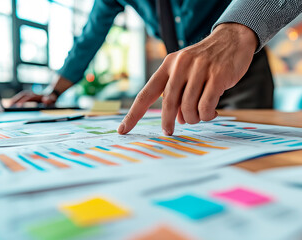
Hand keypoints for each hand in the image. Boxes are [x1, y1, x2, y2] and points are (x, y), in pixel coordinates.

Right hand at [10, 75, 72, 106]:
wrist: (53, 94)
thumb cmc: (52, 99)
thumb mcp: (52, 100)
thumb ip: (49, 101)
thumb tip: (45, 100)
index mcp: (38, 96)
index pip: (28, 98)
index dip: (23, 101)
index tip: (18, 106)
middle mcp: (33, 94)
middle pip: (23, 95)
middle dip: (16, 99)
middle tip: (8, 105)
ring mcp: (31, 94)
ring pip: (21, 95)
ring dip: (15, 99)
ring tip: (8, 105)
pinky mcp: (29, 96)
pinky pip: (21, 96)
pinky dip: (16, 99)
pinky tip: (12, 103)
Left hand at [118, 23, 257, 135]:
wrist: (232, 39)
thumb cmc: (206, 61)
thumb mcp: (186, 73)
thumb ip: (178, 95)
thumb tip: (177, 119)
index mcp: (168, 65)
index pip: (146, 93)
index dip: (133, 114)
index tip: (122, 130)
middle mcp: (180, 65)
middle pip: (168, 103)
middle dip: (167, 122)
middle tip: (169, 131)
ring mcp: (199, 69)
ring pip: (189, 107)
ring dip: (193, 118)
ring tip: (201, 115)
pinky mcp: (218, 75)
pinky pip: (206, 106)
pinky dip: (207, 115)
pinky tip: (213, 112)